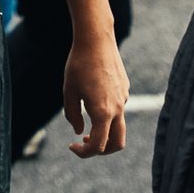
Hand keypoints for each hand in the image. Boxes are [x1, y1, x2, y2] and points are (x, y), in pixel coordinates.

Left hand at [63, 31, 128, 157]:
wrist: (96, 39)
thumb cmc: (79, 64)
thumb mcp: (69, 91)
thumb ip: (72, 115)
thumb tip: (80, 132)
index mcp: (103, 113)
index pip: (98, 146)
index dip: (84, 153)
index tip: (72, 146)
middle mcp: (118, 108)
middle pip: (117, 143)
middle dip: (103, 150)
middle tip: (86, 143)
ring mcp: (124, 98)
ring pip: (119, 125)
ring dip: (104, 130)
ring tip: (87, 118)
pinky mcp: (125, 88)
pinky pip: (118, 107)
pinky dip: (108, 113)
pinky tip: (93, 95)